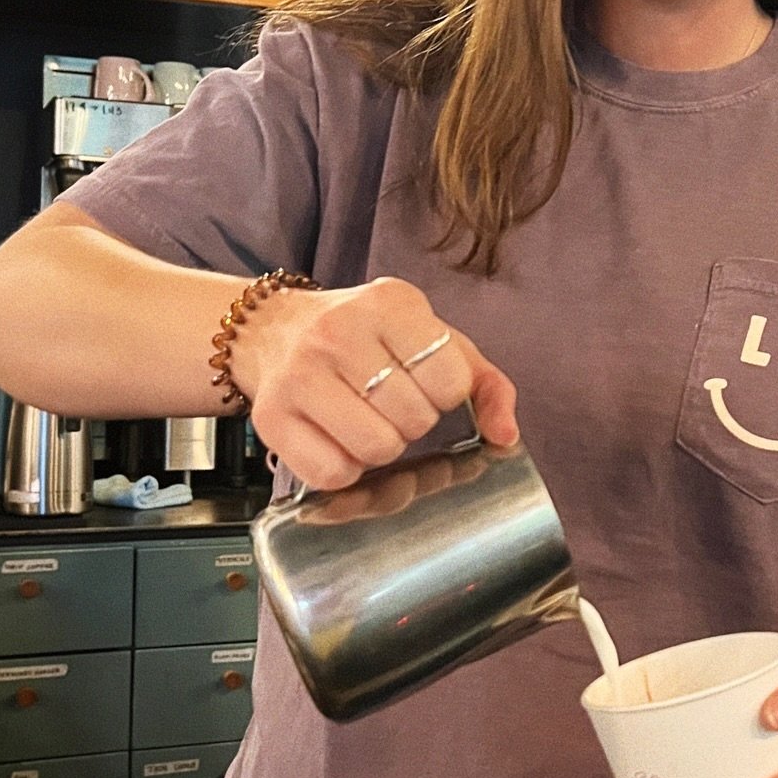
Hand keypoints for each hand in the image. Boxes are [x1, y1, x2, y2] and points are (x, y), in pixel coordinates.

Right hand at [229, 276, 517, 490]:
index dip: (447, 397)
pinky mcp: (271, 417)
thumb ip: (484, 383)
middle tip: (392, 405)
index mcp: (390, 303)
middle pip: (414, 420)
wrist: (273, 329)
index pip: (449, 380)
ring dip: (382, 448)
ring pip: (375, 450)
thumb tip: (505, 436)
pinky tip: (339, 439)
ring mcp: (299, 374)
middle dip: (414, 423)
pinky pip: (332, 474)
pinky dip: (345, 469)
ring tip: (368, 422)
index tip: (428, 387)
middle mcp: (339, 332)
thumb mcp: (433, 340)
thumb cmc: (368, 338)